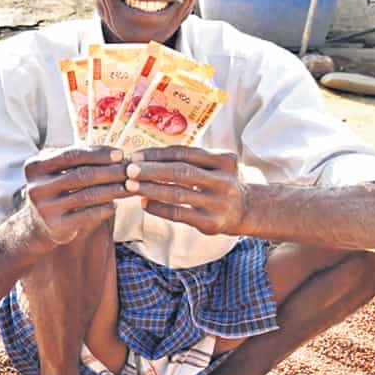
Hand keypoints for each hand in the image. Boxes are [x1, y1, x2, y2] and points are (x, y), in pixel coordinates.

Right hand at [21, 145, 129, 245]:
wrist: (39, 223)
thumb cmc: (56, 188)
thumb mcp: (58, 169)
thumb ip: (79, 158)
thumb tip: (117, 154)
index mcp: (36, 166)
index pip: (72, 155)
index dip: (98, 154)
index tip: (120, 154)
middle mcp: (36, 187)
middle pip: (82, 175)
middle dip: (110, 172)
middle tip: (130, 171)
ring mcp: (45, 208)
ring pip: (87, 195)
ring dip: (113, 190)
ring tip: (130, 187)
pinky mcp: (56, 226)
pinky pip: (87, 215)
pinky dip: (105, 208)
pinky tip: (115, 204)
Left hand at [124, 146, 247, 234]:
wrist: (245, 210)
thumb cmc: (218, 182)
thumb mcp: (213, 165)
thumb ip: (187, 159)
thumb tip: (145, 157)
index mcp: (223, 159)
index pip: (184, 152)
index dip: (157, 154)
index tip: (134, 155)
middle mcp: (223, 180)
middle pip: (180, 172)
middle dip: (151, 170)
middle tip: (128, 170)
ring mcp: (218, 202)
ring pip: (177, 194)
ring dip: (150, 189)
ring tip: (130, 186)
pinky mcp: (211, 222)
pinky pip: (179, 214)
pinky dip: (159, 208)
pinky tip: (144, 203)